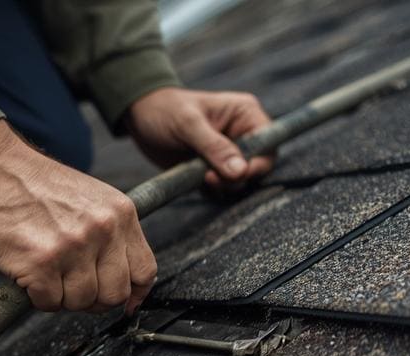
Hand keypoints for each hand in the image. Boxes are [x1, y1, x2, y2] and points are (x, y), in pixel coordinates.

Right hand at [0, 121, 155, 314]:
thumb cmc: (31, 184)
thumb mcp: (90, 199)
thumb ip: (110, 233)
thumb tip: (120, 273)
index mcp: (119, 214)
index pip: (145, 271)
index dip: (133, 294)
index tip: (125, 303)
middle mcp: (102, 230)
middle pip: (114, 295)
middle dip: (91, 298)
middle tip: (70, 285)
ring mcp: (72, 247)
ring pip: (81, 302)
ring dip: (60, 296)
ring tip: (45, 272)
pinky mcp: (41, 264)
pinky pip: (49, 303)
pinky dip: (36, 296)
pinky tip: (28, 273)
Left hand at [125, 87, 274, 191]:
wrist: (140, 116)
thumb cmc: (165, 110)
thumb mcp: (189, 125)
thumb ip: (215, 147)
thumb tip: (240, 171)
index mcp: (245, 115)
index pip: (268, 144)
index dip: (259, 164)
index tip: (238, 174)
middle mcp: (243, 135)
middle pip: (257, 168)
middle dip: (236, 179)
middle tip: (209, 178)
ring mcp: (229, 154)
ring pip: (240, 181)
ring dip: (223, 187)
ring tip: (200, 177)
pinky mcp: (214, 169)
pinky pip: (222, 188)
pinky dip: (212, 191)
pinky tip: (195, 181)